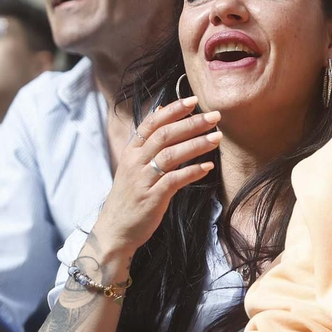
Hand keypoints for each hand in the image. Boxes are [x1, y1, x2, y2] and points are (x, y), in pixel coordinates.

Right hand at [91, 97, 219, 263]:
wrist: (114, 231)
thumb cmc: (129, 197)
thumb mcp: (132, 165)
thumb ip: (147, 140)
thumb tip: (160, 111)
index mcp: (131, 152)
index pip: (152, 123)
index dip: (173, 110)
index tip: (194, 100)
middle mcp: (136, 162)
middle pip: (165, 135)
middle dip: (191, 123)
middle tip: (214, 116)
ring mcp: (143, 180)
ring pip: (171, 155)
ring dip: (196, 144)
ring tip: (217, 137)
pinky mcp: (152, 198)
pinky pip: (174, 180)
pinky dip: (192, 172)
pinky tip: (207, 167)